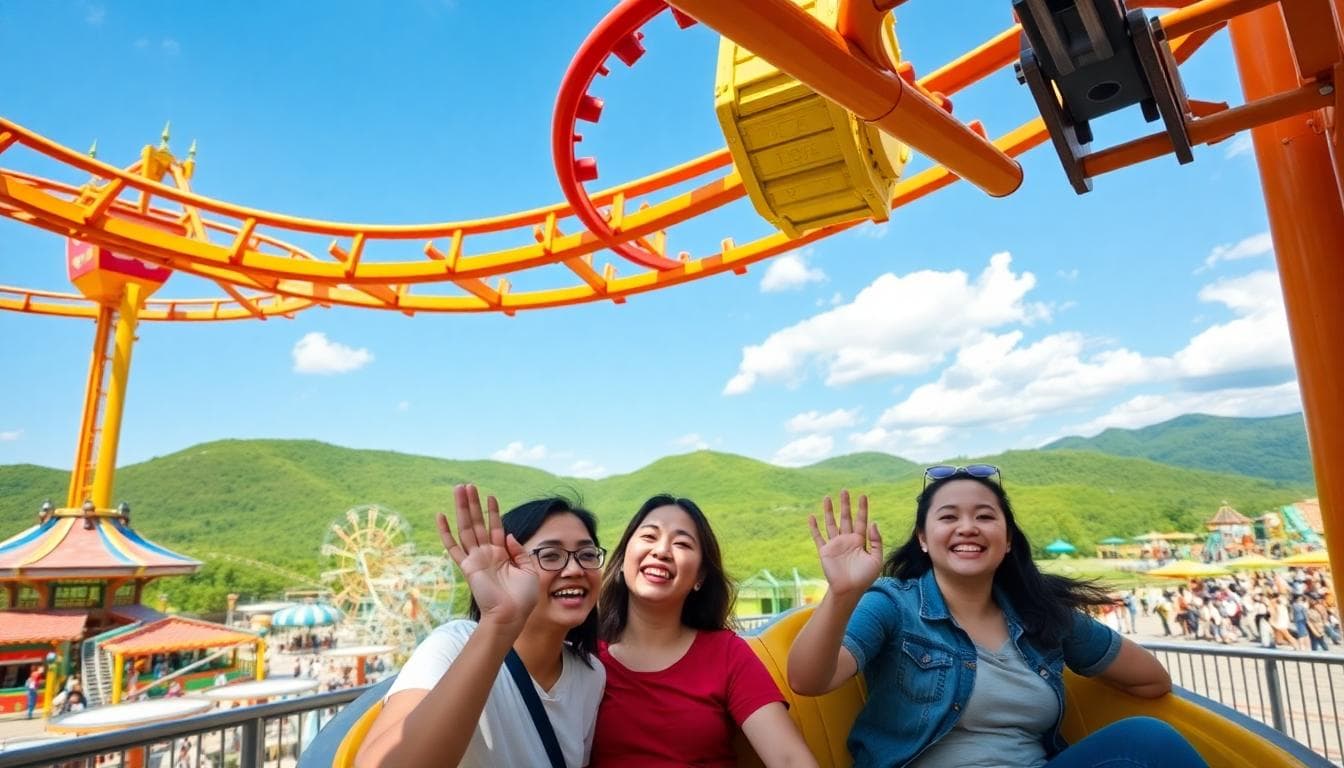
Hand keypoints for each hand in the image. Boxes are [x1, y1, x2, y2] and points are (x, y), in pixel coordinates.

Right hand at [438, 484, 538, 629]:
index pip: (494, 527)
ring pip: (466, 528)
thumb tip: (508, 535)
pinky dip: (445, 532)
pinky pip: (453, 547)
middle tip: (466, 485)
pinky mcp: (468, 566)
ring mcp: (476, 559)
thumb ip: (519, 551)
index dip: (492, 512)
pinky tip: (440, 516)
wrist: (511, 615)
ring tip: (458, 489)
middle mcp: (487, 554)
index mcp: (501, 554)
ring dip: (462, 509)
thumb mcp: (529, 570)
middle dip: (472, 504)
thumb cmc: (523, 598)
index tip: (490, 496)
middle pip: (477, 523)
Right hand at [809, 490, 881, 598]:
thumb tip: (873, 523)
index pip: (861, 521)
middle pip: (846, 518)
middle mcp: (847, 540)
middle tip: (845, 490)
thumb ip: (876, 541)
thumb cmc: (864, 578)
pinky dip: (814, 527)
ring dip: (829, 511)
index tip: (863, 496)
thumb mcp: (876, 560)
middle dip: (845, 505)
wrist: (849, 591)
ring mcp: (835, 544)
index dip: (862, 509)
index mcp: (860, 541)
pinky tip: (811, 517)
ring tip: (827, 497)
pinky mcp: (825, 551)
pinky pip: (818, 537)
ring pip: (831, 524)